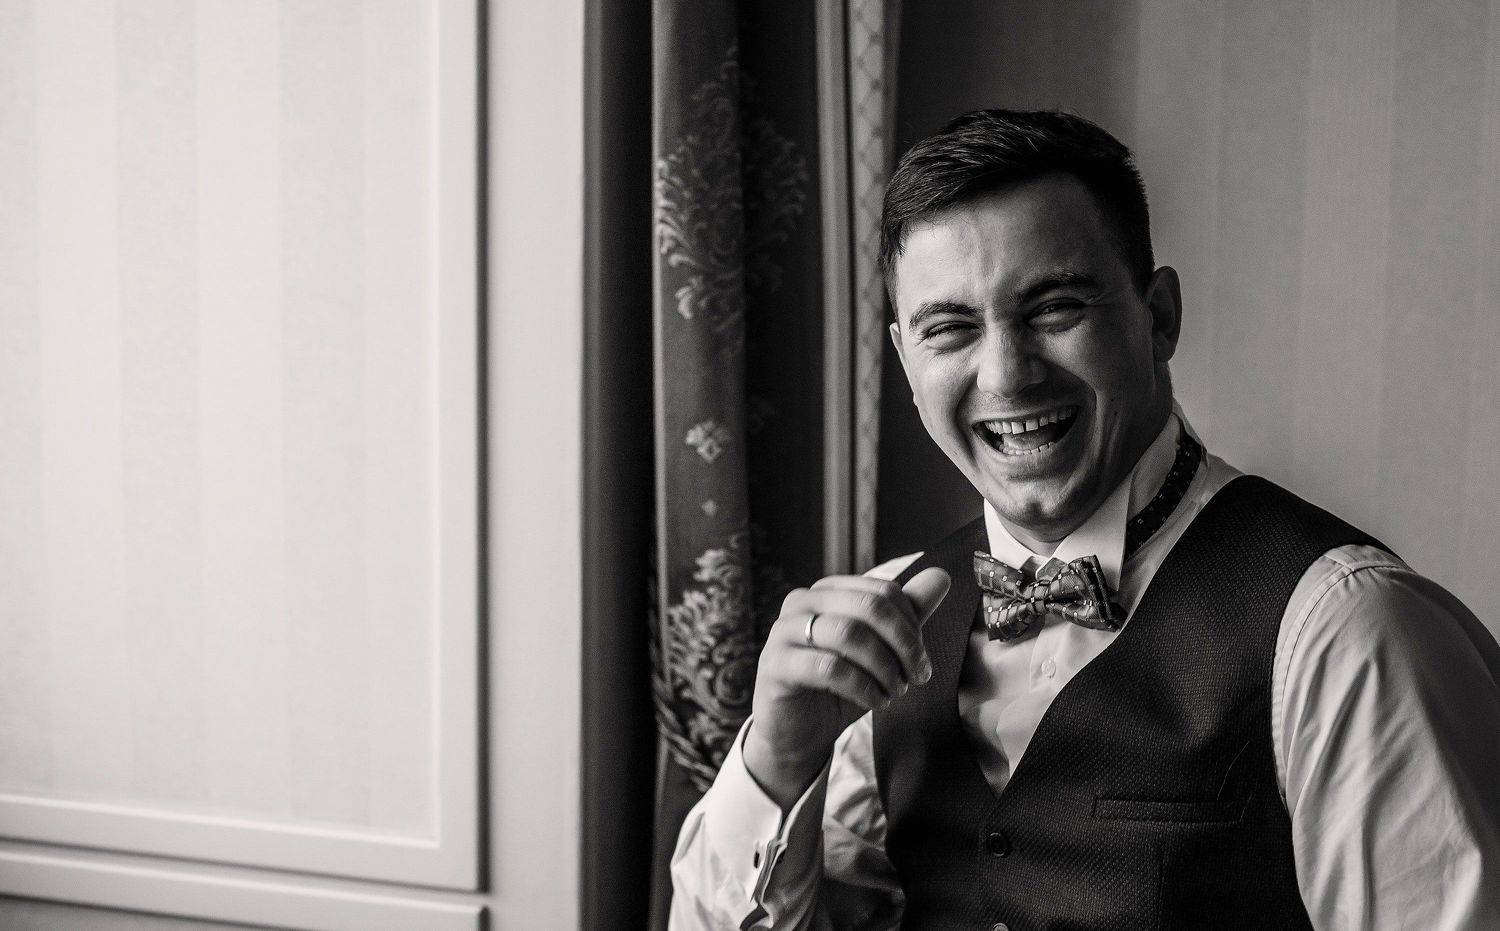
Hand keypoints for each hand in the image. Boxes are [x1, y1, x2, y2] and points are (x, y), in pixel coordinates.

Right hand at [742, 567, 950, 810]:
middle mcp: (801, 602)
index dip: (911, 627)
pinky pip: (828, 667)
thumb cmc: (839, 688)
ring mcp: (783, 631)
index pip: (883, 592)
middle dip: (903, 644)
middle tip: (917, 677)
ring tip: (895, 692)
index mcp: (827, 591)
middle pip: (868, 606)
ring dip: (884, 668)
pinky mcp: (775, 665)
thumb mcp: (880, 650)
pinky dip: (862, 687)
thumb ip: (907, 613)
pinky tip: (874, 702)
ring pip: (848, 633)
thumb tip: (941, 575)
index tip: (921, 662)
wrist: (799, 734)